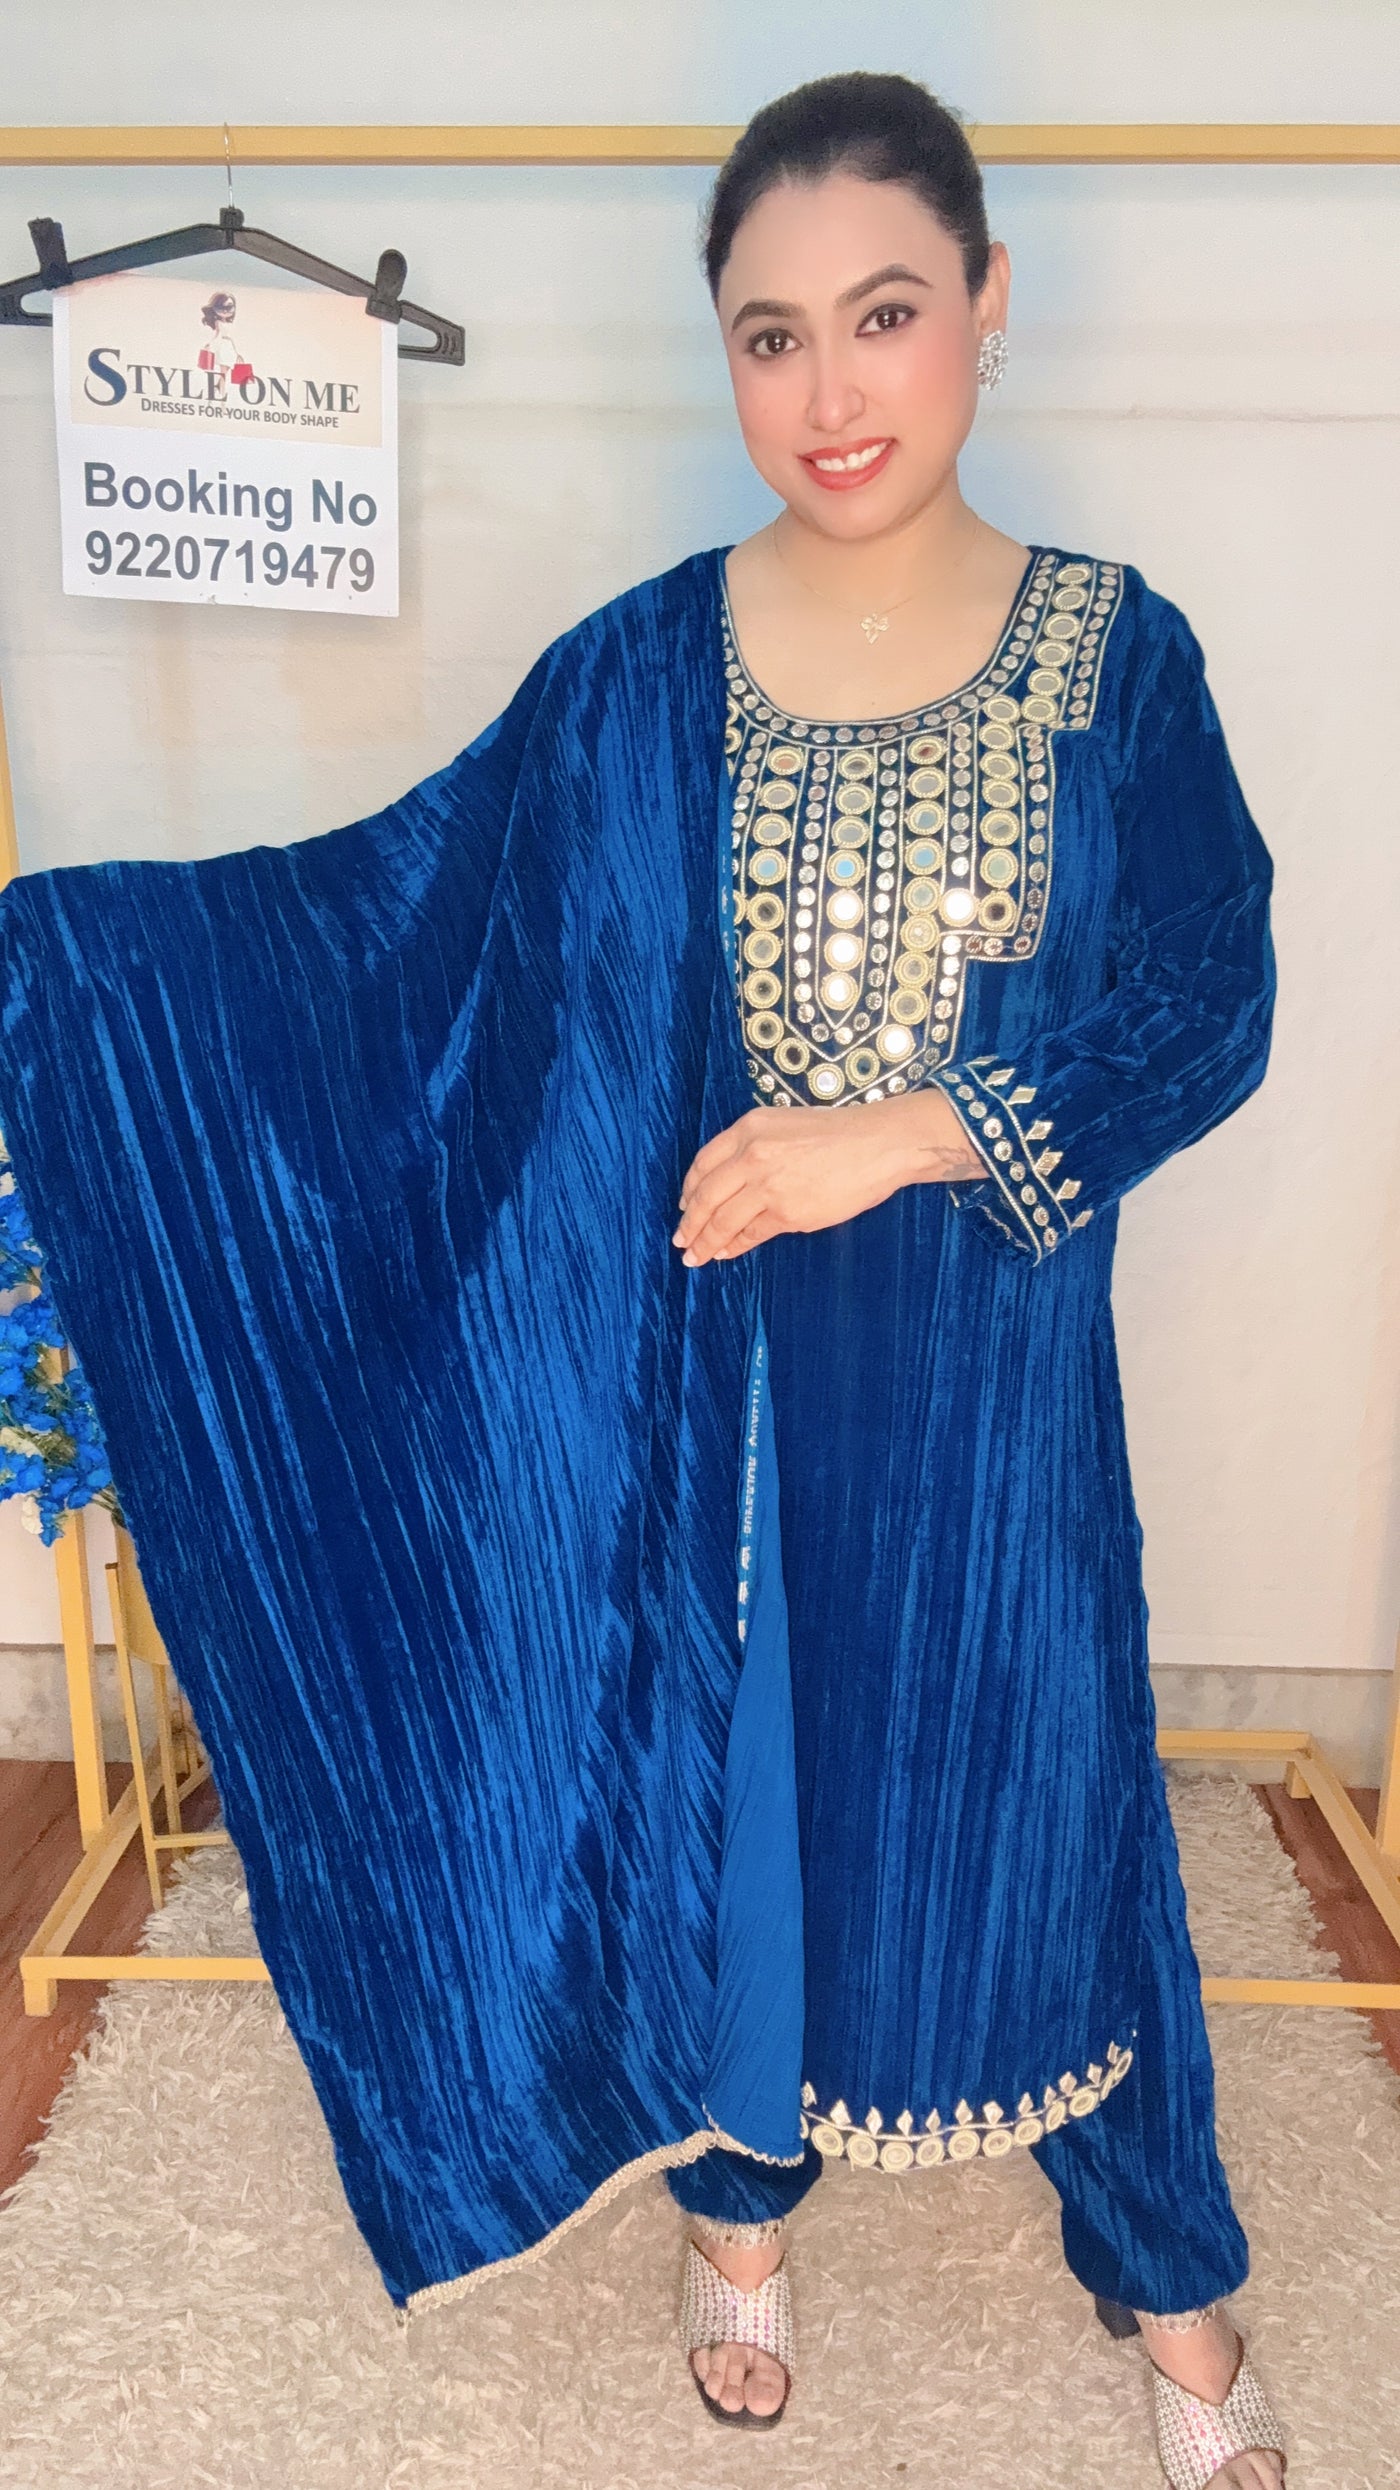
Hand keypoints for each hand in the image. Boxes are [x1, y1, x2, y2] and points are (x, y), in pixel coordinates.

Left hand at [672, 1088, 986, 1266]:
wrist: (879, 1144)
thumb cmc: (839, 1134)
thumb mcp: (785, 1125)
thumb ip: (754, 1147)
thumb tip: (729, 1184)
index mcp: (749, 1128)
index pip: (703, 1163)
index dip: (688, 1189)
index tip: (683, 1205)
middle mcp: (752, 1154)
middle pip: (705, 1196)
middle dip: (689, 1223)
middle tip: (681, 1240)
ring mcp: (767, 1184)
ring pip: (722, 1220)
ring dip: (705, 1242)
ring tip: (695, 1256)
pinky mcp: (786, 1212)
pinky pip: (750, 1235)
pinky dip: (734, 1246)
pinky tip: (726, 1253)